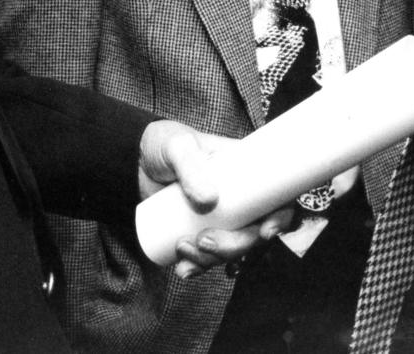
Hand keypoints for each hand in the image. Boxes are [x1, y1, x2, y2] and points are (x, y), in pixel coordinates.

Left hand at [138, 119, 293, 278]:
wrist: (133, 163)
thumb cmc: (163, 144)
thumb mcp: (178, 146)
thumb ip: (190, 166)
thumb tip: (208, 201)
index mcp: (245, 173)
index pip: (277, 198)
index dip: (281, 218)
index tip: (266, 231)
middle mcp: (238, 199)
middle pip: (254, 232)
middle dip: (235, 246)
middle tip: (205, 241)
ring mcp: (220, 218)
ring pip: (232, 249)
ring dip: (212, 259)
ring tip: (182, 248)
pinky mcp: (199, 231)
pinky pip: (208, 257)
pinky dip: (198, 267)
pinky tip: (183, 268)